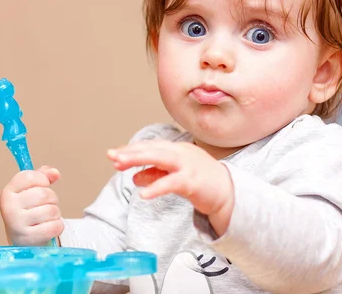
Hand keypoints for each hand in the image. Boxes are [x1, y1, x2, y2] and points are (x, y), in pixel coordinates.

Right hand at [0, 166, 63, 245]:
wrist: (22, 239)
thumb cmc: (29, 210)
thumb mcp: (31, 190)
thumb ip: (43, 175)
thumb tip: (55, 173)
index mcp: (8, 192)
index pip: (29, 177)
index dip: (42, 180)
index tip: (43, 185)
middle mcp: (9, 208)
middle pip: (44, 194)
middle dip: (52, 199)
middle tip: (46, 205)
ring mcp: (17, 225)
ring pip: (52, 210)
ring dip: (55, 213)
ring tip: (46, 218)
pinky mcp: (28, 239)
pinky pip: (55, 226)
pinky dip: (58, 226)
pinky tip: (49, 228)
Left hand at [107, 141, 233, 235]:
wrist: (229, 193)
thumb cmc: (202, 181)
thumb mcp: (174, 175)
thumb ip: (155, 174)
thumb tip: (134, 176)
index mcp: (176, 149)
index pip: (150, 146)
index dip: (131, 150)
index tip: (114, 154)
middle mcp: (181, 153)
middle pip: (152, 149)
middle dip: (130, 152)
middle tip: (112, 156)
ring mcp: (188, 165)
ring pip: (160, 158)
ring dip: (138, 160)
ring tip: (120, 165)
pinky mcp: (193, 181)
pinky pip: (171, 183)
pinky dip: (156, 187)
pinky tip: (143, 194)